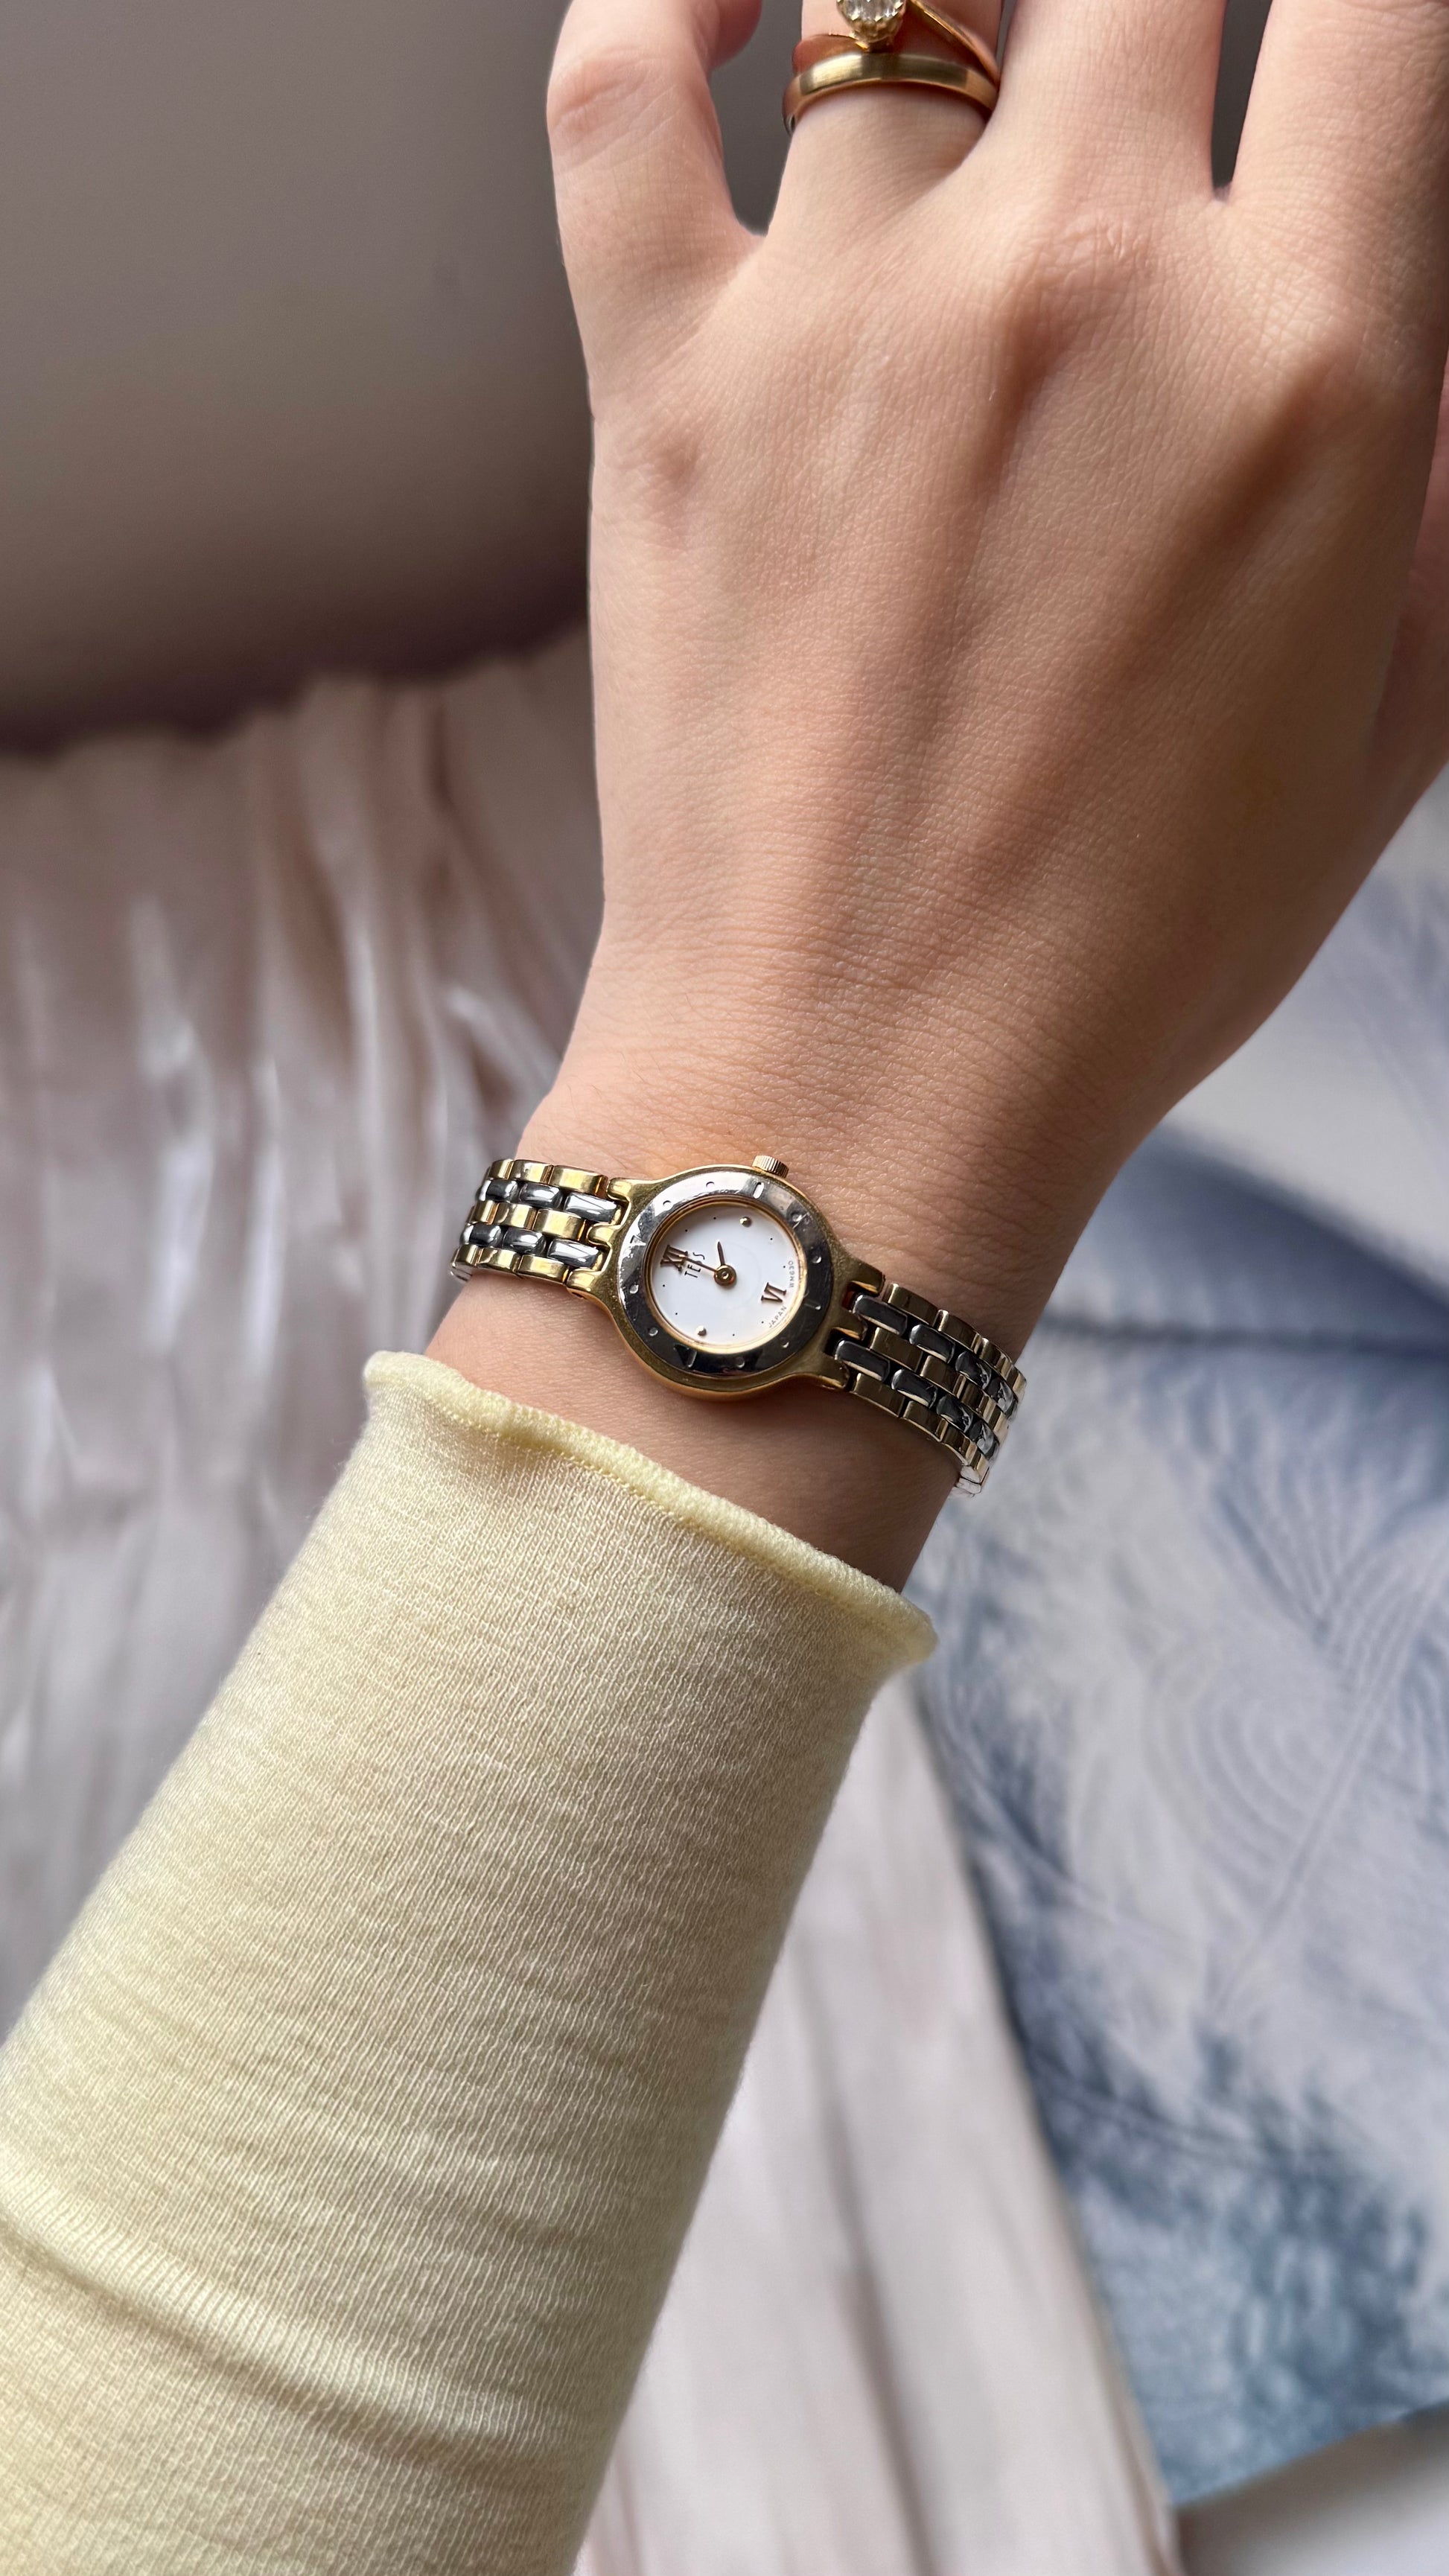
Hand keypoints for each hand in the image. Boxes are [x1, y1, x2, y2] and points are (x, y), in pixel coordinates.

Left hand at [527, 0, 1448, 1350]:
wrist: (854, 1086)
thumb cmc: (1133, 941)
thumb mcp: (1392, 710)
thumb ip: (1424, 447)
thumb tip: (1393, 273)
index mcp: (1309, 367)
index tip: (1325, 40)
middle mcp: (1084, 286)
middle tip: (1147, 75)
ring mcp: (850, 315)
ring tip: (995, 48)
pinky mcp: (664, 376)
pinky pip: (628, 79)